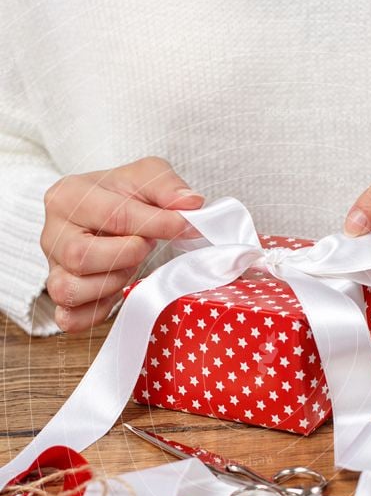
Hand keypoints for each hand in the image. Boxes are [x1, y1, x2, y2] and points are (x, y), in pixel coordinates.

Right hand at [41, 156, 203, 331]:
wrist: (106, 217)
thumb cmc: (122, 197)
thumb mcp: (146, 176)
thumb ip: (167, 186)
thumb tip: (192, 204)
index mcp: (67, 196)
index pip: (113, 215)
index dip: (156, 224)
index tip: (185, 226)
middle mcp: (52, 234)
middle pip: (79, 257)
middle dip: (125, 255)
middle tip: (144, 245)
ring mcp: (53, 269)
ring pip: (69, 290)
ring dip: (111, 283)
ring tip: (127, 266)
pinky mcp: (60, 299)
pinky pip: (69, 319)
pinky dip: (95, 314)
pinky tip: (115, 294)